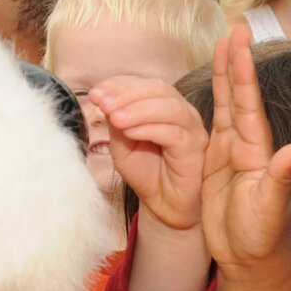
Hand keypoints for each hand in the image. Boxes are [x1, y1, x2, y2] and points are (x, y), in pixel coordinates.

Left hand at [88, 76, 208, 231]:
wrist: (164, 206)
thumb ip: (117, 124)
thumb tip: (106, 101)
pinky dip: (150, 128)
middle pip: (158, 89)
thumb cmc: (147, 174)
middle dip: (126, 93)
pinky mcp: (195, 147)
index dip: (119, 85)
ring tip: (115, 118)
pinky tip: (130, 132)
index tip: (95, 94)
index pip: (143, 84)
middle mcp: (181, 112)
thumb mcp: (123, 146)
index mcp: (163, 105)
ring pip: (169, 107)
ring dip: (138, 109)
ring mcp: (192, 128)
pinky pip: (174, 132)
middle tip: (102, 103)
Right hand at [199, 26, 290, 273]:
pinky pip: (210, 127)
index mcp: (256, 151)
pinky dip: (209, 105)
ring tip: (221, 46)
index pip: (248, 104)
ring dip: (223, 76)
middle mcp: (245, 146)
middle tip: (235, 28)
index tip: (240, 41)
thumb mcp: (271, 208)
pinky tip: (208, 91)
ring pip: (225, 106)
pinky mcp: (216, 167)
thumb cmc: (263, 238)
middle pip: (237, 96)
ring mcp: (231, 155)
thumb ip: (282, 177)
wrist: (251, 261)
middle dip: (235, 62)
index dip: (243, 73)